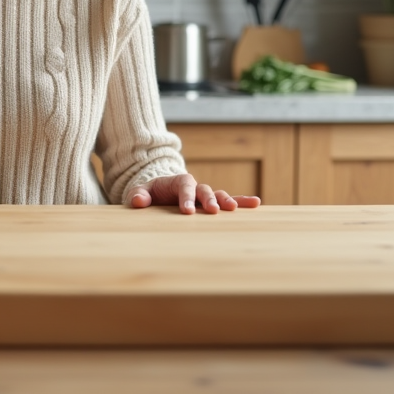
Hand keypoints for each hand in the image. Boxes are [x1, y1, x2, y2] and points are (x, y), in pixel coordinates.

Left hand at [125, 173, 260, 213]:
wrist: (160, 192)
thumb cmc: (151, 193)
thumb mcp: (141, 192)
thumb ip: (139, 195)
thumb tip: (137, 201)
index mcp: (178, 182)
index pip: (184, 186)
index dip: (186, 197)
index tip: (187, 211)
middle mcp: (194, 186)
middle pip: (204, 190)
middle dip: (208, 199)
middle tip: (211, 210)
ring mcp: (204, 194)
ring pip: (217, 195)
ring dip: (226, 201)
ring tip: (233, 209)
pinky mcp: (211, 202)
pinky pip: (228, 200)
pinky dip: (242, 202)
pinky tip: (256, 204)